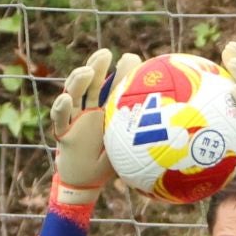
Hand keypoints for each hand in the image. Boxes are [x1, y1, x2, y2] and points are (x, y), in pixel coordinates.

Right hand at [49, 47, 138, 208]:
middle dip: (96, 65)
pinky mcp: (62, 131)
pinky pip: (59, 118)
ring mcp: (74, 118)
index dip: (118, 70)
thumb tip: (176, 126)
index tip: (129, 57)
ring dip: (78, 80)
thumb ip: (142, 134)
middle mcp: (89, 109)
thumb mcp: (128, 146)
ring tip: (88, 72)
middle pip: (90, 82)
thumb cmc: (109, 163)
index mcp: (105, 109)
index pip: (111, 83)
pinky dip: (60, 107)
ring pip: (73, 93)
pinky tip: (65, 99)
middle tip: (106, 54)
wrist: (85, 182)